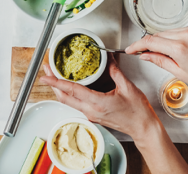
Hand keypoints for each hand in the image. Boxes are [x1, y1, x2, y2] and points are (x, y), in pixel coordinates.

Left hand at [40, 54, 160, 139]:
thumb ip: (115, 71)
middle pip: (64, 98)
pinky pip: (76, 104)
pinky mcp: (93, 115)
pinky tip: (71, 86)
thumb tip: (108, 59)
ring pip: (69, 102)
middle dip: (53, 84)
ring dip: (60, 89)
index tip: (46, 75)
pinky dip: (70, 94)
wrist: (142, 128)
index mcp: (98, 103)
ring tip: (55, 76)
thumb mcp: (127, 87)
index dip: (56, 82)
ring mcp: (91, 114)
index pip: (72, 90)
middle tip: (47, 71)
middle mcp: (91, 110)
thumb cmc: (137, 112)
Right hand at [125, 26, 187, 95]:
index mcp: (180, 48)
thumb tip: (146, 55)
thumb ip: (160, 61)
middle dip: (149, 44)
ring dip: (161, 41)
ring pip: (168, 32)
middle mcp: (186, 35)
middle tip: (144, 54)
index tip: (131, 49)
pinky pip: (179, 31)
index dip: (137, 45)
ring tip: (163, 54)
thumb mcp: (180, 73)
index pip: (150, 41)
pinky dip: (173, 38)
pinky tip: (175, 48)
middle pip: (158, 35)